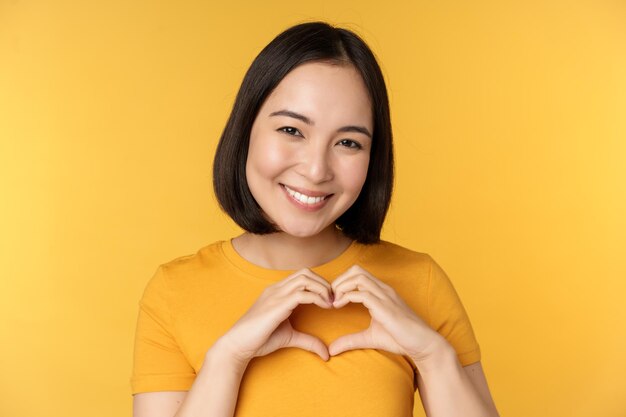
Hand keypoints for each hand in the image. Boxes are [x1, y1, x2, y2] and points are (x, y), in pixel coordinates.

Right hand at [218, 268, 333, 365]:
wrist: (238, 345)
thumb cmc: (259, 339)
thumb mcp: (289, 337)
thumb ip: (307, 340)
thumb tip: (325, 353)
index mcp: (277, 291)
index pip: (302, 276)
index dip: (319, 284)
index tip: (330, 299)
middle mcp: (276, 289)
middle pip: (306, 272)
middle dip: (324, 283)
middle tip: (334, 299)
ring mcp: (276, 295)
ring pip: (305, 278)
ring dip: (323, 288)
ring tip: (330, 303)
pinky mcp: (277, 306)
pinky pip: (302, 294)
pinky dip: (317, 297)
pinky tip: (324, 307)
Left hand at [328, 265, 447, 363]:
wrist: (423, 344)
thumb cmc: (400, 339)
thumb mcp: (369, 338)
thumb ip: (350, 340)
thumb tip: (332, 350)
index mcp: (381, 292)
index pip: (358, 274)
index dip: (342, 282)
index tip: (332, 298)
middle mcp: (383, 289)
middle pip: (356, 270)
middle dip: (339, 280)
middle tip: (330, 297)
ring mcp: (385, 296)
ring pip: (359, 277)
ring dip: (341, 286)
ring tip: (334, 301)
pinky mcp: (385, 307)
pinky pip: (363, 293)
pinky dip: (347, 296)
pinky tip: (339, 306)